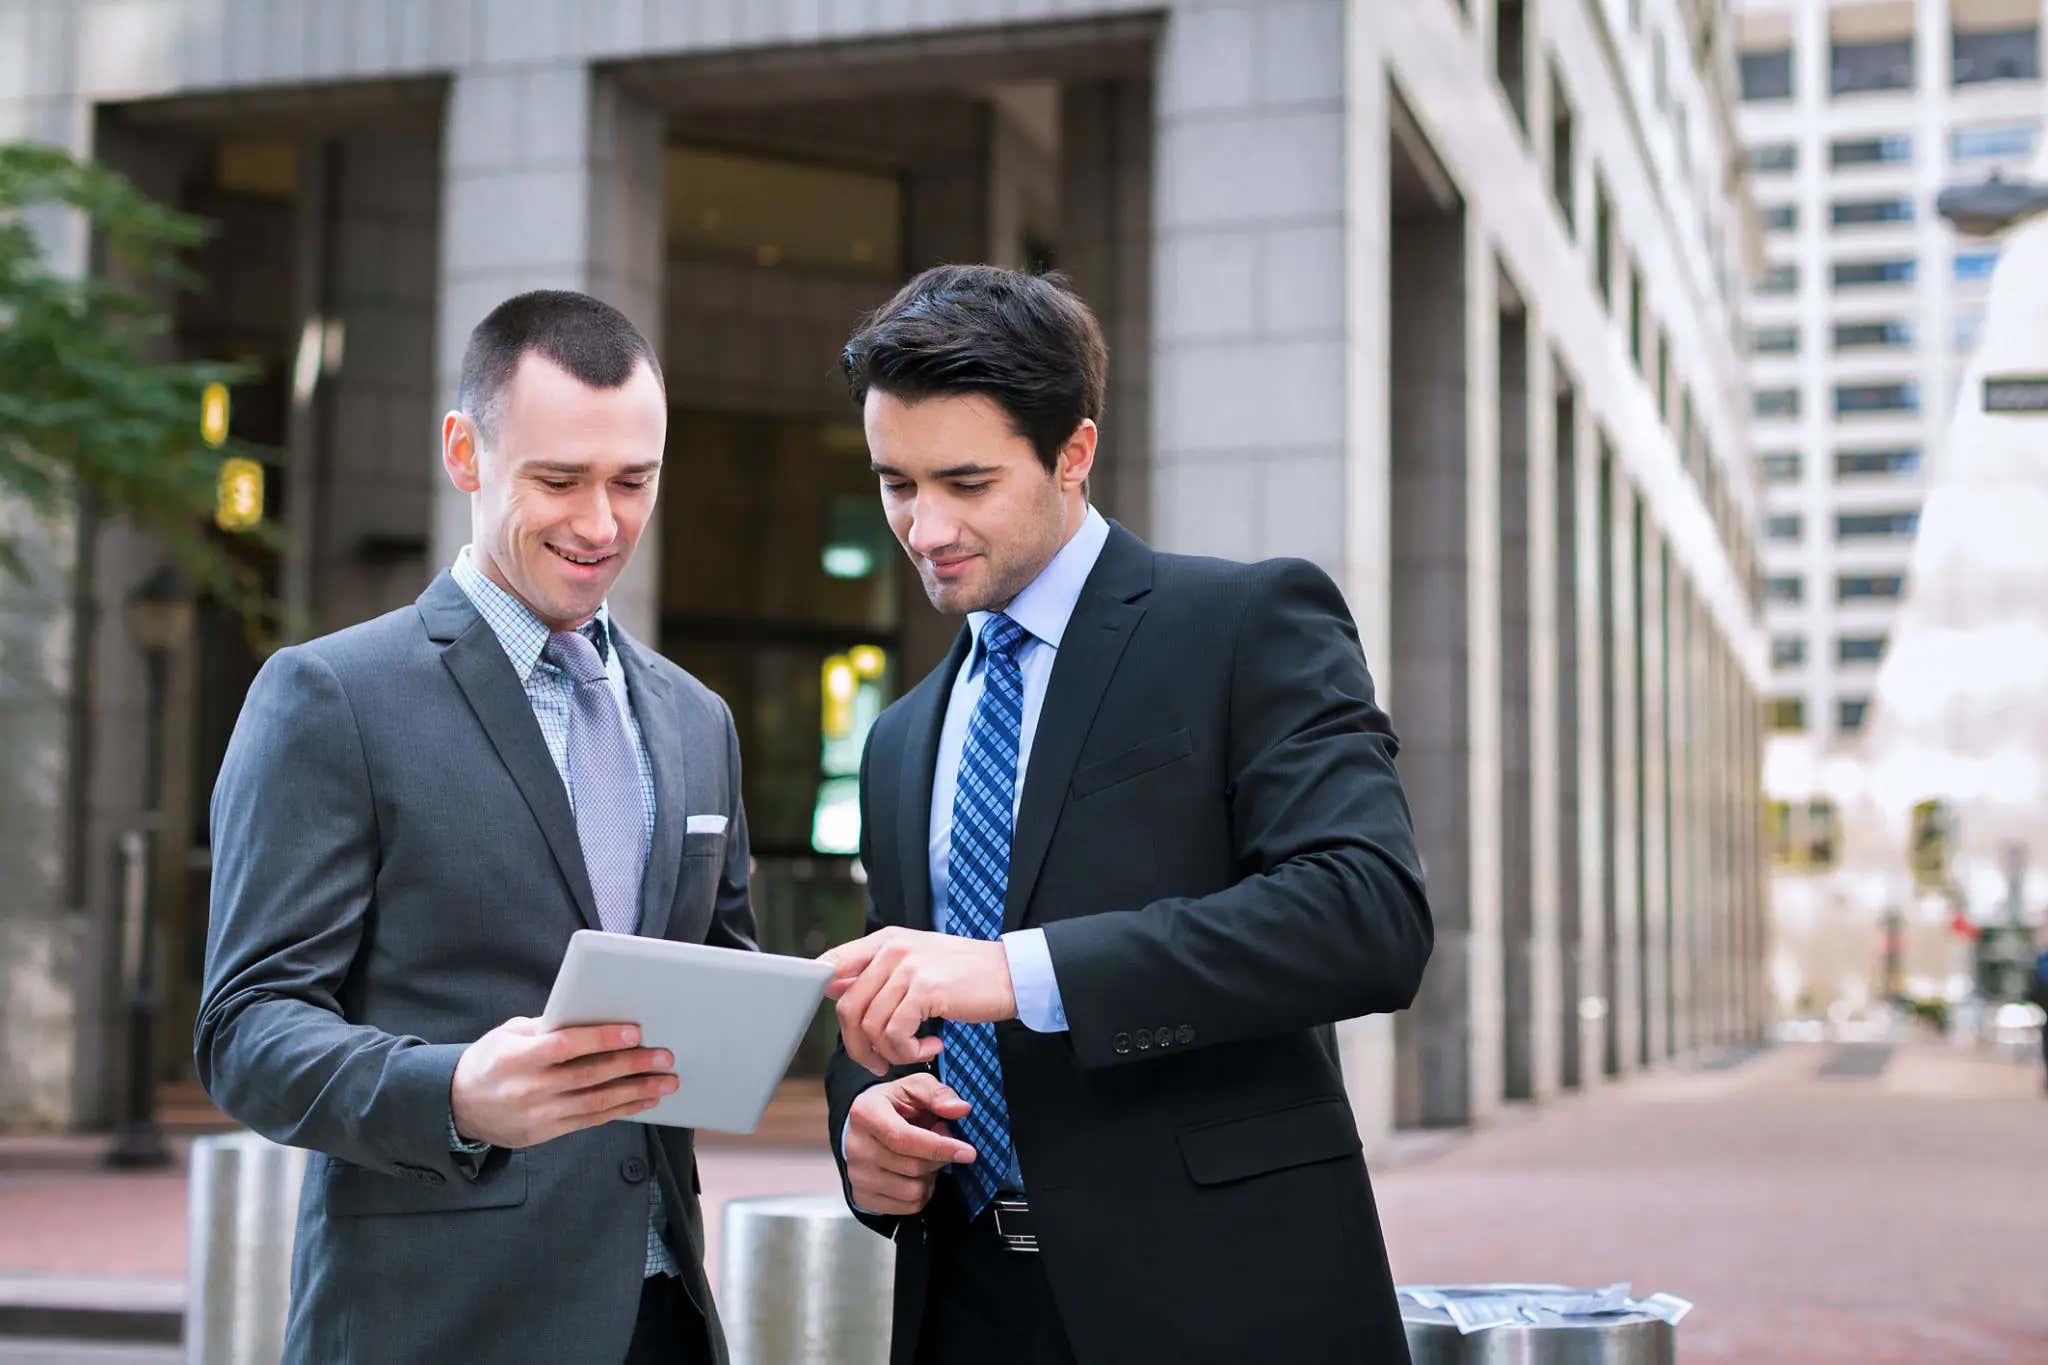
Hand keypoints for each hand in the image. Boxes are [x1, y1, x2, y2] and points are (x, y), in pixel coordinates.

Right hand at [450, 1016, 676, 1148]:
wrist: (458, 1107)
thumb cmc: (488, 1062)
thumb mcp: (507, 1034)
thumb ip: (546, 1026)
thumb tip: (589, 1014)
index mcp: (517, 1057)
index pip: (566, 1045)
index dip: (601, 1038)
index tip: (634, 1032)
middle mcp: (530, 1088)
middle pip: (590, 1075)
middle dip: (632, 1065)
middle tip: (664, 1056)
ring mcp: (540, 1114)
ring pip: (597, 1102)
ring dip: (636, 1091)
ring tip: (665, 1082)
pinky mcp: (548, 1132)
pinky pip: (591, 1120)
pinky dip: (621, 1110)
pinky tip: (644, 1100)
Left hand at [821, 927, 1016, 1076]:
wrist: (1011, 974)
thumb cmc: (964, 975)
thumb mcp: (916, 964)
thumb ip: (875, 973)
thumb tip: (831, 988)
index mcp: (885, 940)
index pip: (831, 963)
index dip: (818, 994)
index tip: (839, 1022)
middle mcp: (891, 949)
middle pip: (847, 1007)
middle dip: (857, 1045)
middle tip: (880, 1061)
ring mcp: (908, 967)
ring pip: (871, 1026)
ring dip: (891, 1052)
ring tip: (915, 1052)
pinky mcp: (926, 989)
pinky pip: (896, 1034)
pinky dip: (909, 1052)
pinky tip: (931, 1047)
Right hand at [844, 1073, 976, 1215]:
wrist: (863, 1127)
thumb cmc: (893, 1106)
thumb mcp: (915, 1088)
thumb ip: (938, 1094)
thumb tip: (960, 1109)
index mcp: (865, 1113)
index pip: (904, 1138)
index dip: (939, 1147)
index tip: (968, 1152)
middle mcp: (856, 1147)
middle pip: (913, 1166)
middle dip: (939, 1158)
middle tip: (941, 1143)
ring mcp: (857, 1175)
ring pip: (913, 1191)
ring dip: (931, 1177)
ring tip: (926, 1158)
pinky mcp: (863, 1197)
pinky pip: (908, 1207)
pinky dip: (922, 1193)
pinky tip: (916, 1175)